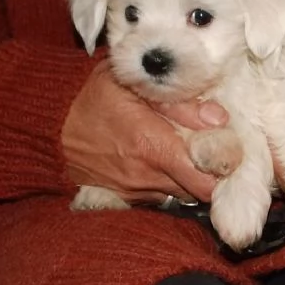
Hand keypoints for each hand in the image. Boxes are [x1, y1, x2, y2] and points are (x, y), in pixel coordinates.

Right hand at [62, 59, 229, 203]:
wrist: (51, 130)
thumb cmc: (95, 99)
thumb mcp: (133, 85)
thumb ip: (180, 103)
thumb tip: (220, 119)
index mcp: (152, 146)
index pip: (206, 180)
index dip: (226, 172)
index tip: (232, 155)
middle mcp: (147, 176)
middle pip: (199, 190)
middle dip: (213, 175)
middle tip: (218, 153)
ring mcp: (136, 192)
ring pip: (183, 194)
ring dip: (192, 179)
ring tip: (192, 154)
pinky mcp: (128, 199)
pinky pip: (163, 196)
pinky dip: (171, 182)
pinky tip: (167, 163)